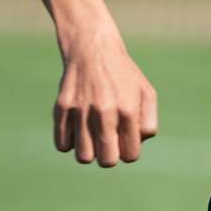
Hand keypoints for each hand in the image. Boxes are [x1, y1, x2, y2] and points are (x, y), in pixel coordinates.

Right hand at [53, 30, 159, 166]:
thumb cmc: (123, 75)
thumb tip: (137, 145)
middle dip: (110, 157)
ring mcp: (80, 110)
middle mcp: (104, 111)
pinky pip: (62, 145)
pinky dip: (70, 142)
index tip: (125, 142)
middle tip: (109, 142)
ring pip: (83, 157)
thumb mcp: (146, 93)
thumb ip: (148, 122)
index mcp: (128, 109)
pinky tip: (77, 129)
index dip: (129, 152)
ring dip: (89, 152)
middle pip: (107, 161)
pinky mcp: (61, 108)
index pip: (130, 155)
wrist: (93, 49)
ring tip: (92, 136)